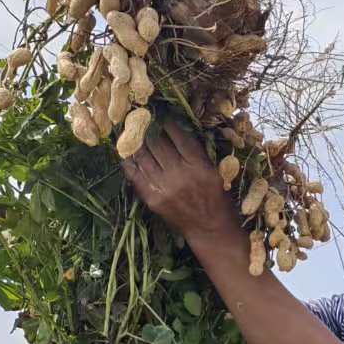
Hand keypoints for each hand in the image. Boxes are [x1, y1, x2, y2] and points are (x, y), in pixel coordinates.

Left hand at [124, 123, 240, 242]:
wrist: (210, 229)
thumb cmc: (217, 198)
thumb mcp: (216, 172)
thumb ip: (199, 153)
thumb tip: (180, 130)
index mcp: (200, 167)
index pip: (179, 137)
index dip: (169, 124)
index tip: (163, 114)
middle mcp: (180, 175)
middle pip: (159, 144)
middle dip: (150, 128)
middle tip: (144, 117)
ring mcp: (164, 187)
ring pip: (145, 157)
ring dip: (137, 141)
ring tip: (132, 130)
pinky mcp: (153, 198)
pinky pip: (136, 175)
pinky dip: (130, 162)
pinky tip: (126, 152)